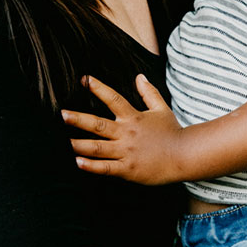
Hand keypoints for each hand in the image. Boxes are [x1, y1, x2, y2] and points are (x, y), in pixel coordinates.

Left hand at [63, 74, 187, 184]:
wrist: (185, 156)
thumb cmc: (172, 132)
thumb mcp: (162, 109)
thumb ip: (149, 93)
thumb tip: (139, 76)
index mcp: (134, 118)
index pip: (114, 99)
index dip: (99, 88)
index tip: (85, 79)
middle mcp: (127, 133)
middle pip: (99, 125)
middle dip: (79, 119)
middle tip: (62, 114)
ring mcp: (126, 152)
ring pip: (98, 148)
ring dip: (79, 144)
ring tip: (64, 142)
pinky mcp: (127, 169)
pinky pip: (106, 168)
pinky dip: (91, 166)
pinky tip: (78, 162)